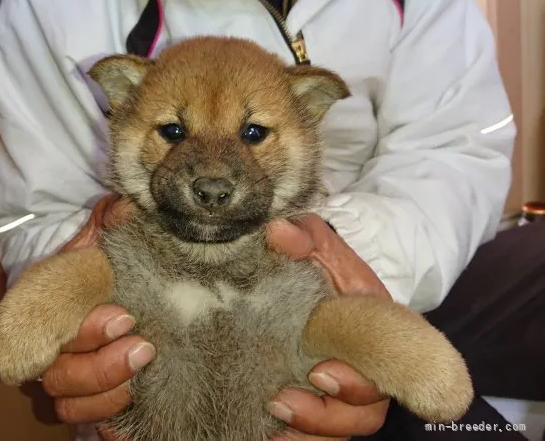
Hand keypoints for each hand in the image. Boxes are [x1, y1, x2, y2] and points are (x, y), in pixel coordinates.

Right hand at [41, 194, 148, 435]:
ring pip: (65, 399)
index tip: (123, 317)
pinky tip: (134, 397)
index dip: (81, 329)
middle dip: (101, 365)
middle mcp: (43, 339)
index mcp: (41, 297)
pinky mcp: (81, 392)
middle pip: (56, 372)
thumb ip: (112, 220)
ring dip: (105, 391)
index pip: (40, 322)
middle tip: (143, 346)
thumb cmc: (105, 259)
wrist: (110, 279)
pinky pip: (78, 416)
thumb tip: (124, 209)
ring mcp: (60, 368)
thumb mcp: (106, 236)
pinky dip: (103, 414)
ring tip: (143, 369)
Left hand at [266, 215, 390, 439]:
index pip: (387, 367)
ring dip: (308, 433)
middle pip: (363, 413)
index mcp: (381, 331)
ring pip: (340, 431)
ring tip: (271, 424)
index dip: (358, 381)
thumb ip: (305, 236)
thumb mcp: (321, 246)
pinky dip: (296, 439)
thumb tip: (278, 232)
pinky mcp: (320, 404)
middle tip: (283, 400)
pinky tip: (265, 435)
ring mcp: (345, 392)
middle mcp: (368, 370)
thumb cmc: (327, 268)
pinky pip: (317, 435)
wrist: (321, 284)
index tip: (320, 373)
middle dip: (326, 415)